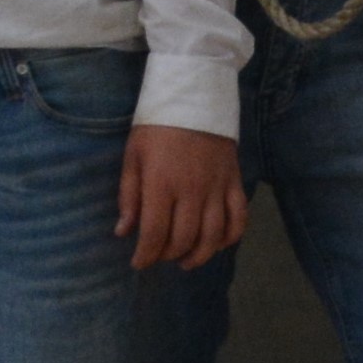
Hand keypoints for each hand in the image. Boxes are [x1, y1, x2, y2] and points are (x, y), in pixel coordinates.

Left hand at [117, 125, 246, 270]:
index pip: (155, 234)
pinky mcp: (234, 182)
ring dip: (199, 255)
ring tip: (186, 261)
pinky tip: (217, 244)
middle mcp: (192, 191)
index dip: (146, 255)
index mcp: (161, 184)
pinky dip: (230, 237)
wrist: (195, 98)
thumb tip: (124, 232)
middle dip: (168, 255)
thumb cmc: (156, 127)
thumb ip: (129, 196)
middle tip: (159, 256)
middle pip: (183, 239)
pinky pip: (239, 218)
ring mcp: (217, 188)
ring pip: (212, 236)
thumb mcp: (133, 157)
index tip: (138, 264)